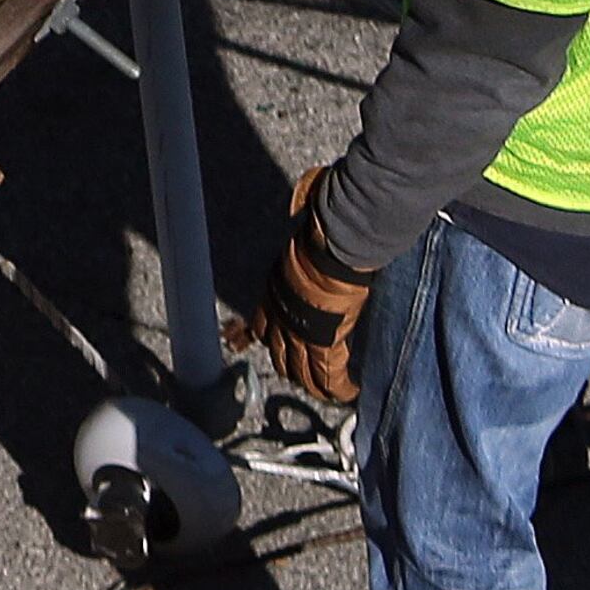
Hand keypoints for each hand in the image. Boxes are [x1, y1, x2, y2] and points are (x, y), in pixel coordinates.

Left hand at [233, 165, 374, 407]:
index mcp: (275, 285)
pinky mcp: (328, 341)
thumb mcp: (306, 211)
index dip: (252, 336)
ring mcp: (302, 329)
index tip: (240, 344)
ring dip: (311, 381)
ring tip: (324, 390)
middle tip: (300, 374)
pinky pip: (329, 376)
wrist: (340, 236)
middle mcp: (282, 311)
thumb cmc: (326, 220)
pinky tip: (349, 393)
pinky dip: (338, 388)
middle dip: (287, 364)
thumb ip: (303, 205)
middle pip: (277, 351)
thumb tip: (305, 196)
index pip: (259, 321)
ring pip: (300, 370)